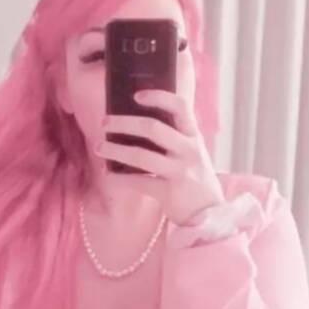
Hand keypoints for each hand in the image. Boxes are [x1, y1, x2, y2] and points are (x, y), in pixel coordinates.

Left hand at [94, 89, 224, 225]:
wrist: (209, 212)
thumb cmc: (194, 176)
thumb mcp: (191, 151)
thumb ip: (173, 136)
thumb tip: (135, 120)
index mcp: (193, 135)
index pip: (180, 107)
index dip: (158, 97)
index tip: (136, 95)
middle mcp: (189, 150)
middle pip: (153, 128)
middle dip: (123, 122)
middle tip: (104, 122)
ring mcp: (180, 172)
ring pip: (141, 156)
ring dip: (115, 150)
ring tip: (99, 147)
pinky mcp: (170, 193)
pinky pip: (138, 182)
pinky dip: (119, 178)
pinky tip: (108, 174)